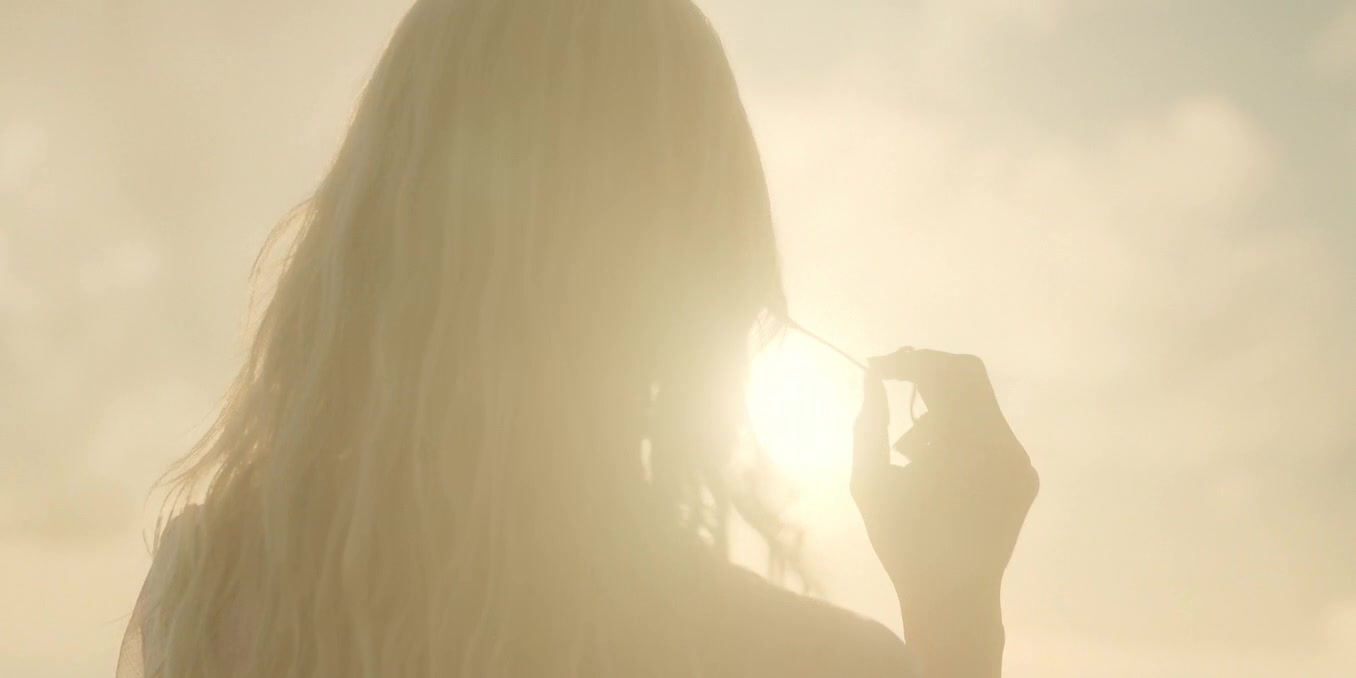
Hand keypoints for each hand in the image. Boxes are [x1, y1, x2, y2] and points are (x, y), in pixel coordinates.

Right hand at [852, 349, 1037, 672]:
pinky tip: (934, 467)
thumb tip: (872, 380)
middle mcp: (1003, 444)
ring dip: (940, 410)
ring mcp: (1019, 461)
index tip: (875, 368)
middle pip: (968, 377)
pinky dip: (960, 434)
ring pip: (979, 406)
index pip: (942, 372)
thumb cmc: (903, 543)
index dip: (907, 361)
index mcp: (965, 442)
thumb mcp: (870, 481)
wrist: (955, 597)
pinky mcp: (1024, 477)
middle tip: (890, 381)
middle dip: (927, 374)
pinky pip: (991, 435)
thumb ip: (870, 424)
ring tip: (908, 451)